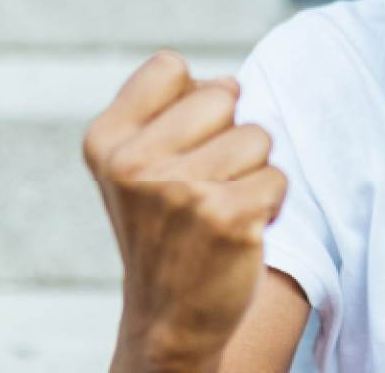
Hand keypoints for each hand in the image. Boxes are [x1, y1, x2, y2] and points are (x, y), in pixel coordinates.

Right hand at [83, 51, 287, 372]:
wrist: (169, 317)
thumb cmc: (165, 227)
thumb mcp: (140, 164)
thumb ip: (174, 110)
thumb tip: (230, 83)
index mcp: (107, 141)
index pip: (169, 66)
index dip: (190, 99)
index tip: (180, 145)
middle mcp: (134, 164)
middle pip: (222, 96)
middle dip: (229, 134)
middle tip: (206, 182)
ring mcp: (179, 192)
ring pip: (257, 136)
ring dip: (253, 171)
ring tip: (222, 206)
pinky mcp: (226, 218)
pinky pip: (278, 177)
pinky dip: (271, 202)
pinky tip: (241, 228)